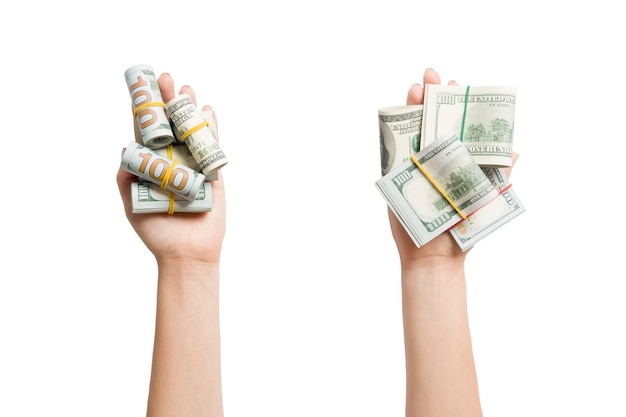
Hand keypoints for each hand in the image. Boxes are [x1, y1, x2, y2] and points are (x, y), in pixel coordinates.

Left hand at [117, 73, 224, 266]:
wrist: (188, 253)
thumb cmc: (157, 233)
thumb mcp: (132, 205)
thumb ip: (126, 178)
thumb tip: (124, 148)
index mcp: (152, 166)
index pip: (146, 132)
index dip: (144, 110)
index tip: (143, 87)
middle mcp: (172, 161)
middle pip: (170, 125)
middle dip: (168, 101)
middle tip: (167, 78)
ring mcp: (194, 165)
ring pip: (191, 131)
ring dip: (188, 108)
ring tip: (186, 88)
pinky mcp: (213, 173)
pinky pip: (212, 146)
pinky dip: (211, 127)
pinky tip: (207, 109)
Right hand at [388, 68, 517, 266]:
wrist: (433, 256)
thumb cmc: (461, 229)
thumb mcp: (484, 198)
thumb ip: (497, 175)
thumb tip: (516, 152)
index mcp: (456, 161)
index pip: (456, 125)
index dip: (456, 104)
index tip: (457, 84)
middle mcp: (435, 159)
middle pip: (432, 121)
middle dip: (432, 97)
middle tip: (433, 76)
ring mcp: (414, 166)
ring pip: (412, 130)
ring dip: (413, 107)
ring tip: (416, 86)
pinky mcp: (396, 176)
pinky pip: (393, 150)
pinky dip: (393, 130)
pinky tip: (395, 112)